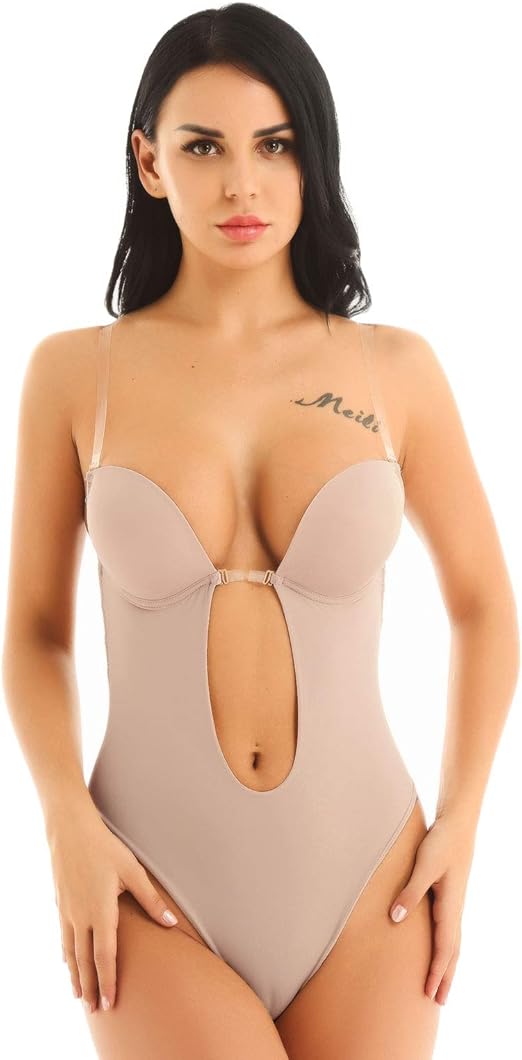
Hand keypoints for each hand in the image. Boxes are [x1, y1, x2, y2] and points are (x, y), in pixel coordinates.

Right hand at [48, 808, 177, 1012]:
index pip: (105, 956)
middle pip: (85, 961)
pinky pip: (62, 937)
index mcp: (101, 912)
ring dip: (76, 975)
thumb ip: (151, 900)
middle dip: (90, 987)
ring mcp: (68, 912)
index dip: (108, 980)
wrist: (71, 830)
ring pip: (70, 952)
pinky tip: (67, 961)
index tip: (110, 1001)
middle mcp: (81, 917)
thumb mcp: (132, 871)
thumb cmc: (105, 848)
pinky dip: (66, 954)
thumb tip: (171, 924)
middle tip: (95, 1009)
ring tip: (79, 995)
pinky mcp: (60, 904)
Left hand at [388, 812, 475, 1005]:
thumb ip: (410, 891)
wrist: (457, 825)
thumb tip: (396, 919)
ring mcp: (453, 904)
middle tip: (439, 1002)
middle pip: (452, 952)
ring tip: (441, 985)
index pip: (444, 947)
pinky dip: (446, 949)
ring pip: (453, 943)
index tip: (430, 992)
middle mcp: (454, 909)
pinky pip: (449, 931)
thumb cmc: (441, 843)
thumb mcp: (424, 865)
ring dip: (447, 966)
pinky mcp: (449, 897)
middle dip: (446, 977)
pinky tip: (439, 951)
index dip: (437, 971)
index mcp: (450, 905)